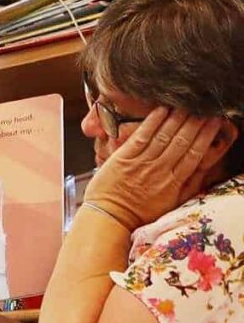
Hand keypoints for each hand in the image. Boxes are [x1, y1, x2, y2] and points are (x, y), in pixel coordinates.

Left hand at [83, 107, 226, 229]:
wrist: (108, 218)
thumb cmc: (138, 213)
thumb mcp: (170, 204)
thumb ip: (187, 186)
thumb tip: (203, 167)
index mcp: (173, 182)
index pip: (195, 153)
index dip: (206, 135)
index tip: (214, 121)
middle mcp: (159, 170)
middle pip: (182, 141)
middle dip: (195, 121)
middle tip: (204, 106)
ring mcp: (140, 163)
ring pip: (164, 136)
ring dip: (177, 117)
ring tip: (186, 104)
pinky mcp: (123, 158)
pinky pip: (141, 136)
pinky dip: (152, 121)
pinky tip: (162, 109)